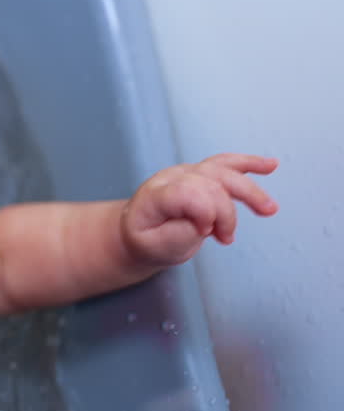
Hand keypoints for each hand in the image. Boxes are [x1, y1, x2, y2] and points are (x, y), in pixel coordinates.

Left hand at [121, 153, 278, 267]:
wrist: (138, 230)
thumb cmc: (147, 239)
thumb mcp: (154, 247)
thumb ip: (179, 234)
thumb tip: (205, 223)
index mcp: (155, 195)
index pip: (188, 192)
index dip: (204, 213)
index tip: (204, 234)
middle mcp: (172, 177)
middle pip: (209, 181)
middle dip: (226, 211)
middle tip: (227, 237)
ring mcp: (188, 172)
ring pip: (223, 171)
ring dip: (249, 190)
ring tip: (269, 209)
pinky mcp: (202, 174)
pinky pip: (227, 163)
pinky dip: (249, 163)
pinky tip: (271, 165)